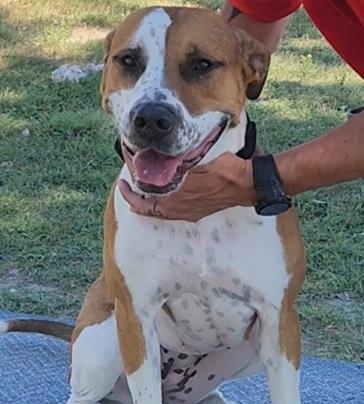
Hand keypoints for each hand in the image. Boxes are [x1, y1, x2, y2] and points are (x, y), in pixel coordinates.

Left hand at [119, 152, 256, 221]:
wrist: (246, 185)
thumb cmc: (224, 170)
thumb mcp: (197, 159)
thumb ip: (176, 162)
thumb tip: (160, 158)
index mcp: (175, 195)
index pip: (143, 191)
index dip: (131, 183)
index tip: (124, 174)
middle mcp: (177, 208)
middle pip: (145, 207)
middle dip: (133, 197)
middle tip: (125, 186)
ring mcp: (186, 213)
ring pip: (157, 212)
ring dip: (145, 203)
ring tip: (138, 194)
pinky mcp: (194, 214)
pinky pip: (170, 214)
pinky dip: (160, 207)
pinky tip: (161, 199)